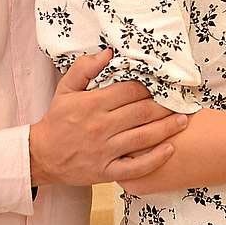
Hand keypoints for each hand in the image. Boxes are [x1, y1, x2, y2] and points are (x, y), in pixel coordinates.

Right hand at [30, 49, 187, 185]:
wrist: (42, 156)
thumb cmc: (57, 119)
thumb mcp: (66, 89)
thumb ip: (85, 68)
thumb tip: (109, 52)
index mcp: (92, 105)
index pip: (130, 91)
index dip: (150, 86)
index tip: (165, 83)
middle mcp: (101, 127)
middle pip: (141, 113)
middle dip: (165, 106)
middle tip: (182, 101)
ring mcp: (105, 151)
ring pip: (143, 138)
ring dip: (167, 129)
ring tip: (183, 121)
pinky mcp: (106, 172)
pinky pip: (135, 168)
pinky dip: (154, 159)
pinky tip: (170, 149)